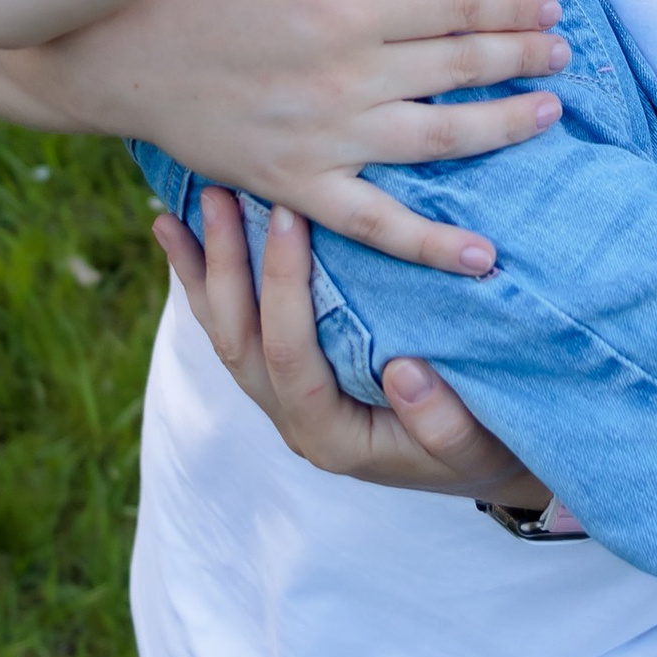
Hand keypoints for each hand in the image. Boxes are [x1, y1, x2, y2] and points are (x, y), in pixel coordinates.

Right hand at [0, 0, 569, 268]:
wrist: (106, 38)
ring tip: (547, 116)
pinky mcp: (293, 182)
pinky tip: (480, 255)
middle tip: (565, 53)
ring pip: (440, 141)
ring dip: (503, 128)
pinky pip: (374, 223)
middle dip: (523, 58)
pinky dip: (429, 244)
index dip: (513, 6)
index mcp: (350, 4)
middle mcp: (350, 74)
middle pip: (462, 67)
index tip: (550, 7)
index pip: (458, 4)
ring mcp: (325, 136)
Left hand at [155, 188, 551, 503]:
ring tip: (174, 212)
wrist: (479, 461)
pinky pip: (237, 327)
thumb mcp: (475, 447)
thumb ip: (443, 423)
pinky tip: (183, 240)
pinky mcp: (285, 374)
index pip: (291, 355)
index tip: (294, 216)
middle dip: (226, 266)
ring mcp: (283, 397)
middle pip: (240, 340)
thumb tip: (405, 374)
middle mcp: (294, 418)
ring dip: (204, 271)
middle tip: (220, 195)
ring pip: (226, 332)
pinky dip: (209, 283)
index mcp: (330, 435)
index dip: (285, 287)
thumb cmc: (482, 448)